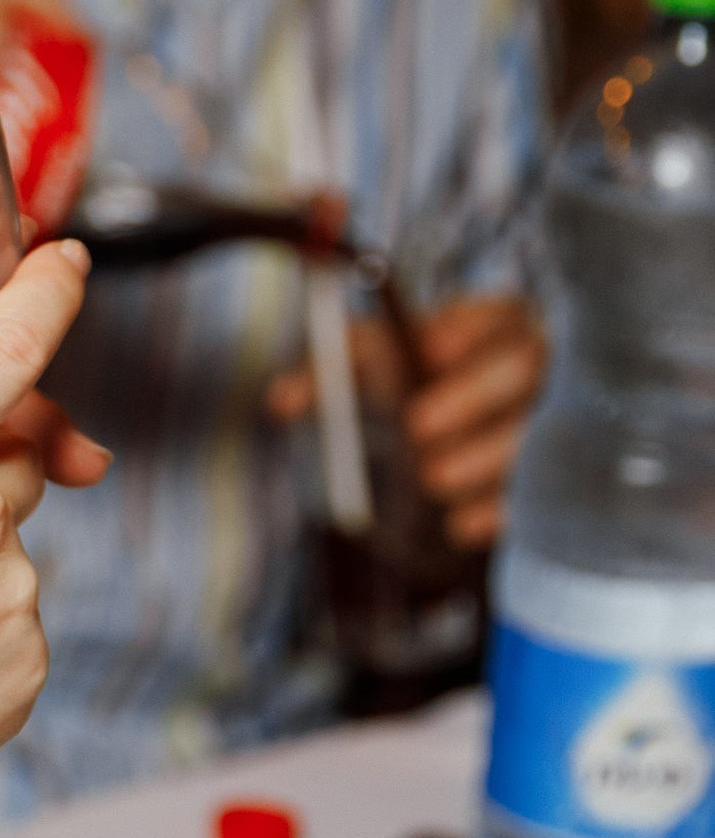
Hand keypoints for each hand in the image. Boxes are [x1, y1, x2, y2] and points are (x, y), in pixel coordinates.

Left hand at [266, 291, 545, 550]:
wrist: (463, 448)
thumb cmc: (417, 386)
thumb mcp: (376, 367)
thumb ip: (333, 370)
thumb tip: (278, 399)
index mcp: (496, 324)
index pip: (494, 312)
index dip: (466, 327)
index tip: (429, 348)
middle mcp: (536, 365)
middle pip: (522, 366)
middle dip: (471, 394)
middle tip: (417, 425)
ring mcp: (556, 421)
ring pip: (534, 431)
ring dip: (481, 456)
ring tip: (432, 478)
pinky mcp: (558, 478)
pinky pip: (542, 492)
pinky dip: (498, 510)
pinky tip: (460, 525)